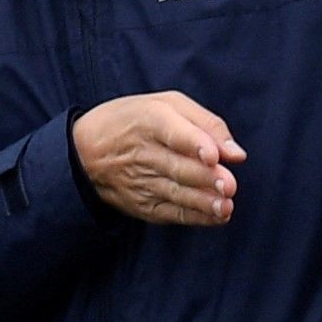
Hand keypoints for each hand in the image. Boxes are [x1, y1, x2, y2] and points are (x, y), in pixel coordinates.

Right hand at [72, 91, 245, 225]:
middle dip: (204, 178)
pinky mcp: (142, 204)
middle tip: (229, 184)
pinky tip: (216, 216)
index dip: (194, 143)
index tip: (213, 155)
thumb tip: (236, 154)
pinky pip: (171, 212)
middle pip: (177, 167)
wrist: (84, 152)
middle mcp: (143, 152)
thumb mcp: (166, 104)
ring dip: (202, 202)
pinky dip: (195, 216)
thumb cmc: (134, 121)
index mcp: (149, 119)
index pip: (173, 132)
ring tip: (225, 205)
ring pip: (176, 193)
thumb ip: (206, 123)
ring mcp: (140, 182)